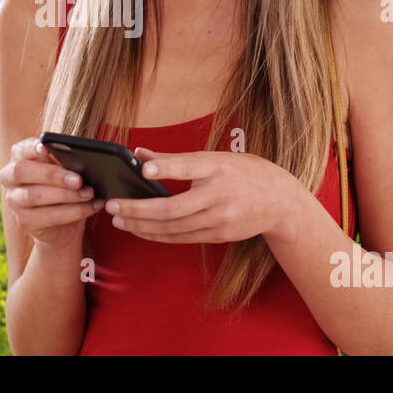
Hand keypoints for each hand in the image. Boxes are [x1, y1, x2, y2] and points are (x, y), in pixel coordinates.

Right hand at [0, 137, 104, 251]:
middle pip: (22, 172)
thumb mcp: (65, 168)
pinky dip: (74, 211)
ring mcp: (14, 200)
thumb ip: (66, 160)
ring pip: (35, 196)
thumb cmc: (64, 184)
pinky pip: (49, 216)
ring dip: (66, 195)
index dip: (31, 148)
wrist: (63, 222)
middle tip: (78, 179)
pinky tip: (91, 206)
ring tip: (89, 193)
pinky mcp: (25, 220)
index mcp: (19, 157)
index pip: (19, 149)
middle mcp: (10, 177)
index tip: (45, 146)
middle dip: (52, 175)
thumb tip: (79, 157)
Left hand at [104, 147, 297, 243]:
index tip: (143, 169)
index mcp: (219, 167)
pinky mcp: (219, 234)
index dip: (166, 169)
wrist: (281, 202)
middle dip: (138, 209)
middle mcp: (219, 194)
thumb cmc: (244, 172)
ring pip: (173, 228)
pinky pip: (181, 238)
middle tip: (111, 205)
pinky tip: (140, 229)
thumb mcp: (216, 157)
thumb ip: (176, 159)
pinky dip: (157, 235)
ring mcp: (220, 218)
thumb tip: (138, 154)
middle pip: (173, 208)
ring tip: (118, 219)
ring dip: (142, 225)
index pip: (190, 167)